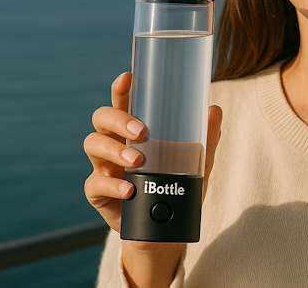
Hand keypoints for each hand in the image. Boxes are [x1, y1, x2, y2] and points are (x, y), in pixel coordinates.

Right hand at [83, 71, 222, 232]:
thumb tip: (214, 110)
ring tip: (138, 161)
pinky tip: (129, 189)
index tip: (128, 77)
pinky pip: (95, 184)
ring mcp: (103, 167)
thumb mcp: (197, 162)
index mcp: (133, 131)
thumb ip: (206, 137)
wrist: (163, 231)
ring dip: (114, 150)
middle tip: (142, 131)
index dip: (121, 89)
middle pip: (101, 118)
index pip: (123, 103)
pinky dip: (112, 185)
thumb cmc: (175, 187)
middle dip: (118, 119)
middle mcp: (114, 143)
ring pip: (93, 145)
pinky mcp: (98, 193)